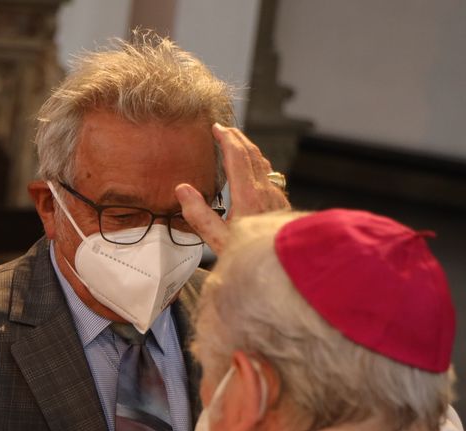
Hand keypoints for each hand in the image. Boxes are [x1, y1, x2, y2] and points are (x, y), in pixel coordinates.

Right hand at [174, 123, 290, 253]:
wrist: (282, 268)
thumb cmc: (250, 256)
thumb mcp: (218, 240)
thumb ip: (199, 215)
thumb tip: (183, 189)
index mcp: (248, 196)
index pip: (237, 157)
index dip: (226, 139)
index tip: (216, 128)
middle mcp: (266, 191)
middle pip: (253, 154)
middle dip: (238, 138)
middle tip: (224, 129)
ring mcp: (277, 197)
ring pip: (264, 163)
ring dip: (249, 149)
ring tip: (237, 143)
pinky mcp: (282, 205)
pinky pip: (270, 175)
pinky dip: (258, 164)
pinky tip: (253, 170)